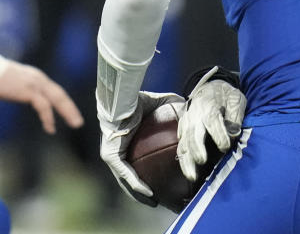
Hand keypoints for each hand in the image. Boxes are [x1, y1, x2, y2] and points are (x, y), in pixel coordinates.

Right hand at [0, 61, 83, 133]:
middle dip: (71, 109)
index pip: (55, 91)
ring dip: (68, 113)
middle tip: (78, 121)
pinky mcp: (29, 91)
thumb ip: (17, 88)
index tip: (70, 112)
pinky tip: (51, 128)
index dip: (64, 102)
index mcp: (37, 77)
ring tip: (76, 124)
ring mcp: (36, 85)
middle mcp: (40, 80)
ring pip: (58, 100)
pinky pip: (44, 106)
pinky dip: (48, 118)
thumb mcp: (11, 82)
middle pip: (61, 95)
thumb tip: (12, 94)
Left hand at [99, 91, 184, 206]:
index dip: (147, 175)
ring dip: (139, 193)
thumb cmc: (138, 99)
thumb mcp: (161, 105)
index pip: (135, 163)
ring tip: (153, 202)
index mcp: (126, 142)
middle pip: (129, 176)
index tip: (160, 182)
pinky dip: (136, 184)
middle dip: (142, 191)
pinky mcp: (110, 156)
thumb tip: (190, 108)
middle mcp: (116, 151)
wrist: (124, 97)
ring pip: (125, 180)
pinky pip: (124, 174)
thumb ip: (174, 108)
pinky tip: (148, 193)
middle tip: (157, 200)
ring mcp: (111, 154)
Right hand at [177, 67, 246, 180]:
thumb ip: (236, 115)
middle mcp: (195, 116)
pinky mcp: (183, 130)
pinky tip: (187, 171)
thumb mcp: (236, 99)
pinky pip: (180, 145)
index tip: (225, 147)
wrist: (209, 86)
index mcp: (210, 106)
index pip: (213, 121)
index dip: (218, 135)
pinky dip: (182, 159)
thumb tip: (234, 133)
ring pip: (184, 143)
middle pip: (193, 134)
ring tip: (192, 175)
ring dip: (187, 160)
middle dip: (196, 148)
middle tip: (202, 161)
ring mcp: (187, 124)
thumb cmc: (226, 95)